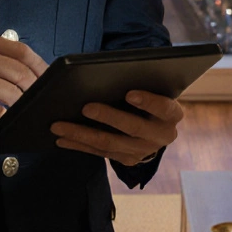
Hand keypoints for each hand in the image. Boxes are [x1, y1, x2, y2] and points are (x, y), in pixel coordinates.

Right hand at [0, 34, 48, 138]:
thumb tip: (36, 75)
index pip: (21, 51)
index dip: (40, 67)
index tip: (50, 80)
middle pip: (20, 71)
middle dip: (34, 89)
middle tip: (39, 101)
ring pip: (11, 92)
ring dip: (22, 105)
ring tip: (24, 112)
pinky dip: (7, 119)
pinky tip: (8, 121)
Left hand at [50, 90, 182, 166]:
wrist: (155, 126)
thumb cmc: (148, 97)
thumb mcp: (152, 88)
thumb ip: (139, 81)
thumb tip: (109, 72)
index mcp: (171, 114)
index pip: (164, 107)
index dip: (148, 101)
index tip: (129, 93)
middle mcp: (161, 136)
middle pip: (133, 128)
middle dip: (108, 117)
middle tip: (85, 107)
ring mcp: (143, 151)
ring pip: (111, 143)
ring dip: (82, 134)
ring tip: (59, 126)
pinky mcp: (126, 160)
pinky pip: (100, 153)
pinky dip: (79, 145)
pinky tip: (61, 138)